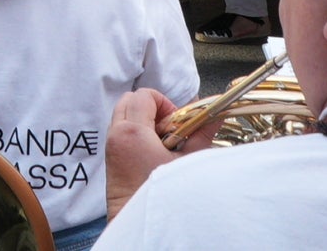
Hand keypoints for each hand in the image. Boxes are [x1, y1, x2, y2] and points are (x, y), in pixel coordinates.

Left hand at [105, 88, 195, 219]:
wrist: (141, 230)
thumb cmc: (163, 199)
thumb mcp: (188, 163)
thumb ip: (201, 134)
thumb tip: (215, 116)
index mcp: (131, 132)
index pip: (144, 96)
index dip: (164, 103)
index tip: (178, 122)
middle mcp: (116, 137)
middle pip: (129, 102)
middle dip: (152, 109)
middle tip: (172, 130)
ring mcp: (111, 150)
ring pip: (124, 118)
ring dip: (144, 123)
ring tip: (165, 145)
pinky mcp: (111, 162)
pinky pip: (121, 136)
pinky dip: (137, 136)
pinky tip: (155, 157)